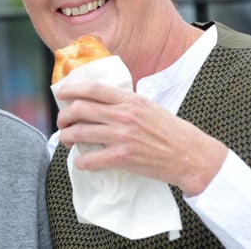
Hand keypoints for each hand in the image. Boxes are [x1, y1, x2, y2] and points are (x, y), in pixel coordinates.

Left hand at [55, 79, 227, 196]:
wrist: (190, 156)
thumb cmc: (171, 131)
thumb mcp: (148, 107)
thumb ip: (125, 103)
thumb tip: (101, 101)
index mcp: (129, 100)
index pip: (93, 88)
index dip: (71, 88)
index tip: (61, 93)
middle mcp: (123, 115)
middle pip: (80, 109)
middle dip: (64, 116)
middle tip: (63, 122)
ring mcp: (121, 136)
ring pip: (80, 132)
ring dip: (67, 137)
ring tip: (67, 139)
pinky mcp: (122, 158)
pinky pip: (90, 159)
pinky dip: (81, 161)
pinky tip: (81, 162)